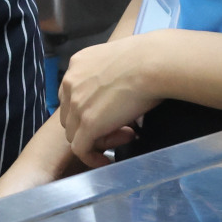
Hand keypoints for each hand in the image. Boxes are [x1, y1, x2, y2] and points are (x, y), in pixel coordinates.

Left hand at [58, 34, 160, 165]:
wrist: (151, 63)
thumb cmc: (147, 59)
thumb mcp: (118, 61)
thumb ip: (110, 75)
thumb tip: (121, 91)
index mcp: (78, 64)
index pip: (73, 94)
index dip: (90, 108)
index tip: (114, 113)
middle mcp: (70, 82)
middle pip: (71, 115)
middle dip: (92, 125)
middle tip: (124, 127)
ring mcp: (76, 104)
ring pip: (75, 133)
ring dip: (98, 139)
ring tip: (127, 135)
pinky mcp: (87, 123)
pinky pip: (80, 149)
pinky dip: (91, 158)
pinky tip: (106, 161)